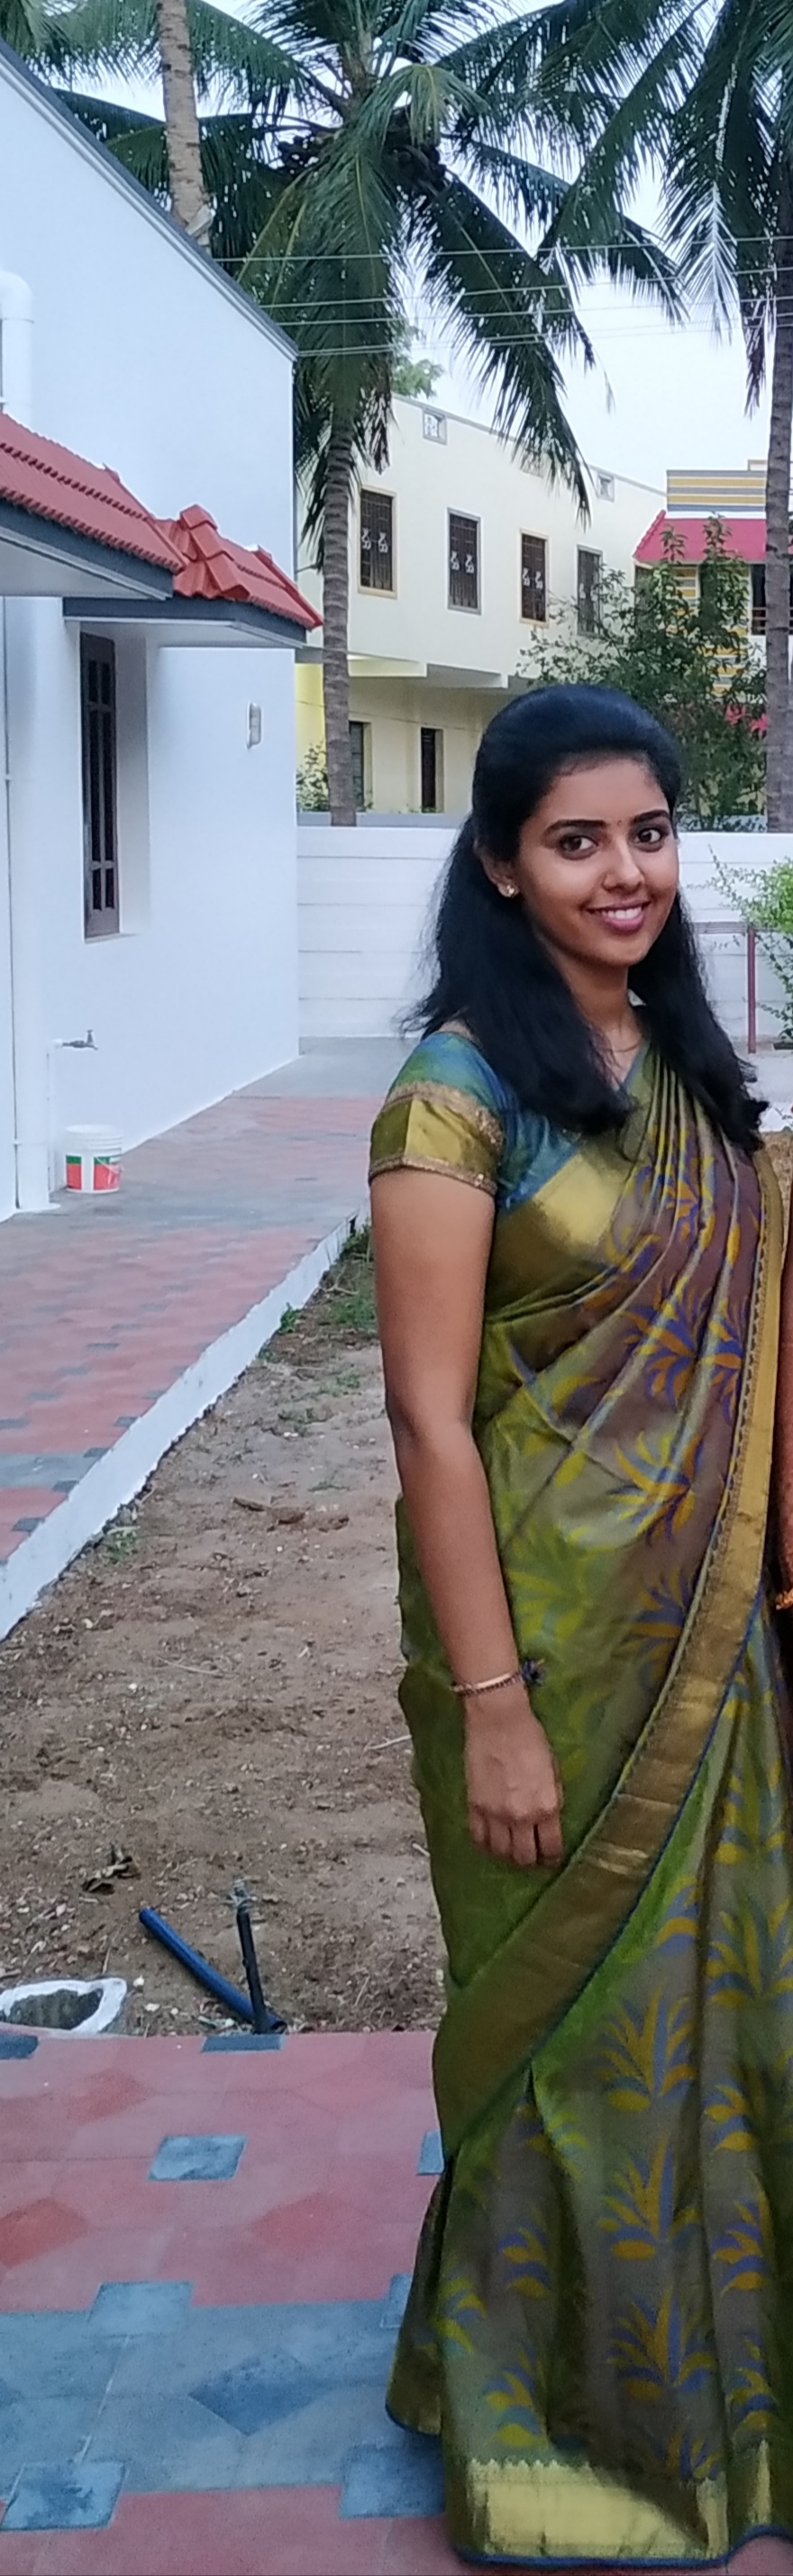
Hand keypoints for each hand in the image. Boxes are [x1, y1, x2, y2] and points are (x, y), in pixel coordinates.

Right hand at [463, 1683, 563, 1868]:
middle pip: (524, 1857)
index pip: (551, 1848)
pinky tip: (490, 1839)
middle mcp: (522, 1816)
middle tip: (530, 1854)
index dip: (552, 1856)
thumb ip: (551, 1799)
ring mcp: (496, 1814)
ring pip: (501, 1852)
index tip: (550, 1856)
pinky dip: (485, 1843)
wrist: (499, 1720)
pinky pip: (478, 1837)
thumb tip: (549, 1819)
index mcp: (547, 1806)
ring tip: (510, 1847)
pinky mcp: (475, 1806)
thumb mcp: (553, 1771)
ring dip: (507, 1854)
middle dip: (530, 1859)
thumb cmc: (530, 1737)